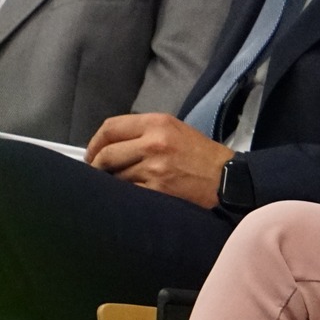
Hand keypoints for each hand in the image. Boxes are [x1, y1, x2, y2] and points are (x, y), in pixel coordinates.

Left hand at [86, 112, 231, 207]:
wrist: (228, 181)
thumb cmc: (203, 157)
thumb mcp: (176, 131)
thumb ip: (145, 133)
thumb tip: (112, 145)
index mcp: (158, 123)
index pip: (111, 127)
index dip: (95, 143)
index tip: (92, 154)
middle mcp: (154, 143)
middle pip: (107, 153)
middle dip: (97, 166)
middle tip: (98, 173)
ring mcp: (154, 168)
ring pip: (115, 176)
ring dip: (112, 183)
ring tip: (120, 185)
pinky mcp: (157, 190)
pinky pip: (128, 193)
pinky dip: (125, 196)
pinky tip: (132, 197)